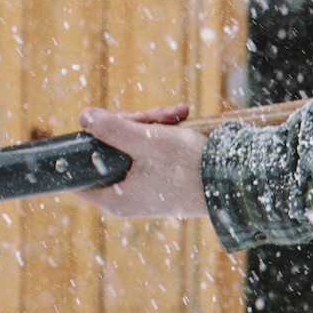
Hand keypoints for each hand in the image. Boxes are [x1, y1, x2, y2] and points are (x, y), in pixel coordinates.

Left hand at [77, 105, 209, 219]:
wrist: (233, 181)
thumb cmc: (189, 167)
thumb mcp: (148, 141)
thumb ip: (112, 129)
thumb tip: (84, 117)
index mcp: (114, 198)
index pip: (78, 175)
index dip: (83, 146)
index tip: (96, 126)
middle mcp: (125, 198)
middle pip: (108, 152)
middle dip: (129, 126)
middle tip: (151, 116)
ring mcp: (142, 190)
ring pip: (131, 147)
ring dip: (150, 125)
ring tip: (176, 114)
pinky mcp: (159, 181)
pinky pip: (149, 152)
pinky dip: (162, 134)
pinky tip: (180, 118)